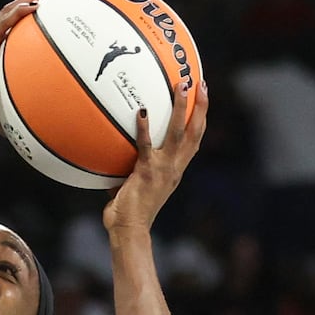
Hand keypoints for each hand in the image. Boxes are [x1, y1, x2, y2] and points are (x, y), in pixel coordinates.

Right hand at [0, 0, 55, 131]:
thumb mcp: (8, 109)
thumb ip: (25, 110)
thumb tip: (46, 127)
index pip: (20, 31)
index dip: (36, 20)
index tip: (56, 14)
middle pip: (18, 14)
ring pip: (12, 10)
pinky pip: (4, 20)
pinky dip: (20, 11)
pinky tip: (35, 4)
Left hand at [103, 79, 208, 234]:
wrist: (129, 230)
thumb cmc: (128, 211)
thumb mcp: (135, 183)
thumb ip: (130, 166)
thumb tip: (112, 151)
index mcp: (176, 170)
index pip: (194, 140)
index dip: (200, 118)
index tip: (202, 97)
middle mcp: (175, 167)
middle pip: (195, 132)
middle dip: (200, 107)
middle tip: (201, 84)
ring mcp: (163, 169)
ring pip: (179, 133)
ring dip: (182, 108)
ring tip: (182, 86)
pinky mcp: (147, 172)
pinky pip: (146, 145)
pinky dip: (144, 127)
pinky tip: (141, 110)